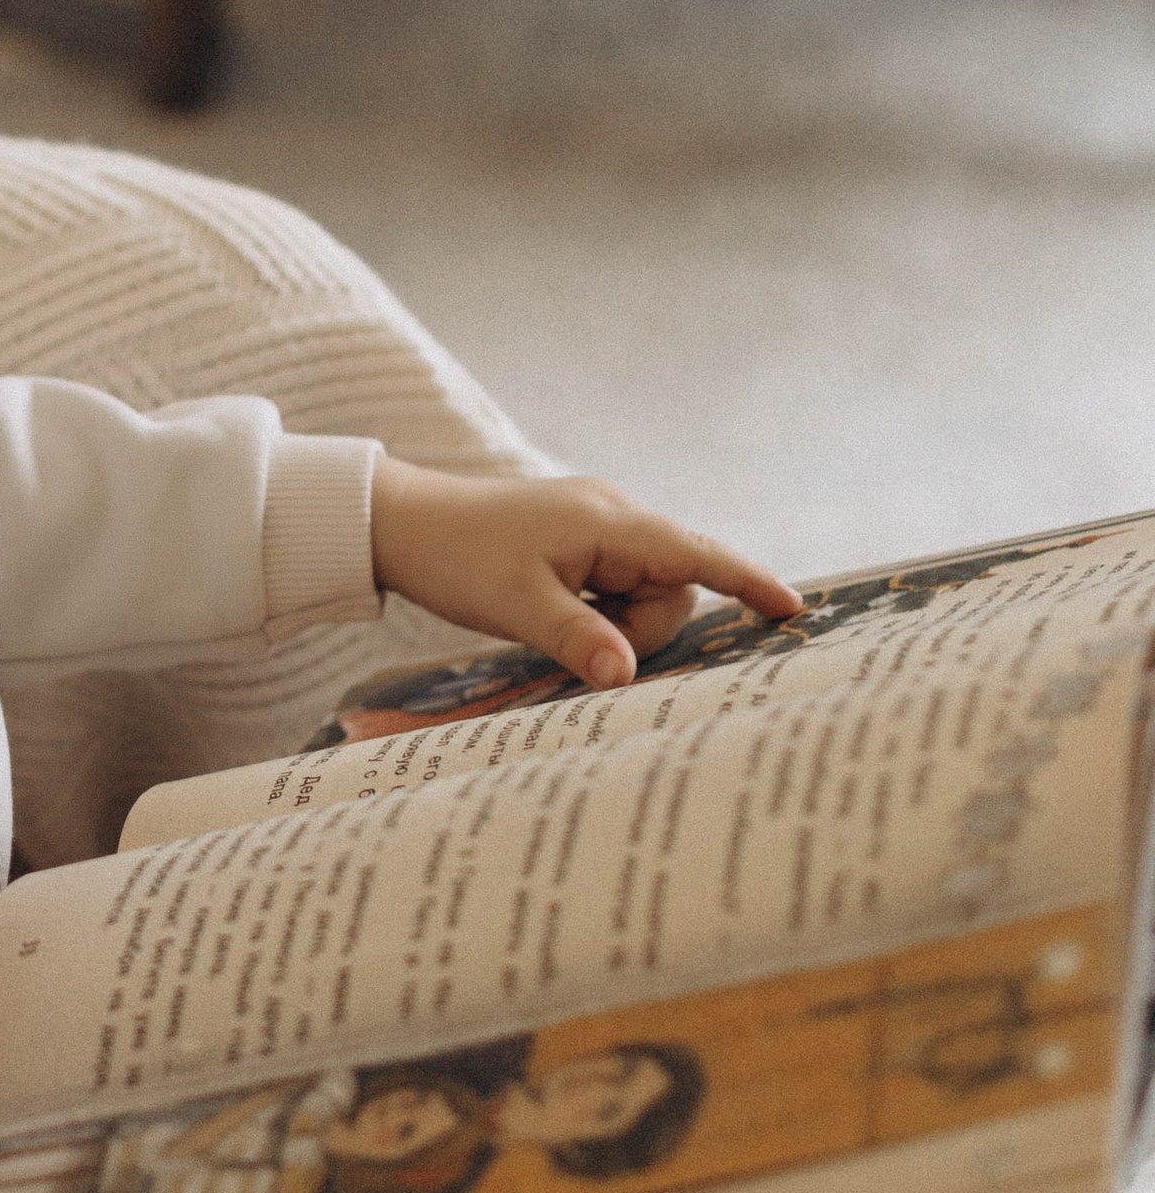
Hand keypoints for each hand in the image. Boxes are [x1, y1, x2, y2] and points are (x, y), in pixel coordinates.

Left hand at [369, 460, 797, 690]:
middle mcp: (611, 516)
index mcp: (607, 521)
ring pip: (641, 593)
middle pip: (669, 587)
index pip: (696, 554)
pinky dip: (600, 614)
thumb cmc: (456, 557)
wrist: (400, 521)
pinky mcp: (575, 543)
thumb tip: (628, 676)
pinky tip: (559, 619)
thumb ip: (578, 639)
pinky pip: (614, 587)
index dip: (746, 583)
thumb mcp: (517, 606)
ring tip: (553, 623)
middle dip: (640, 629)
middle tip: (577, 640)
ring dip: (615, 625)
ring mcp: (593, 528)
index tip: (792, 610)